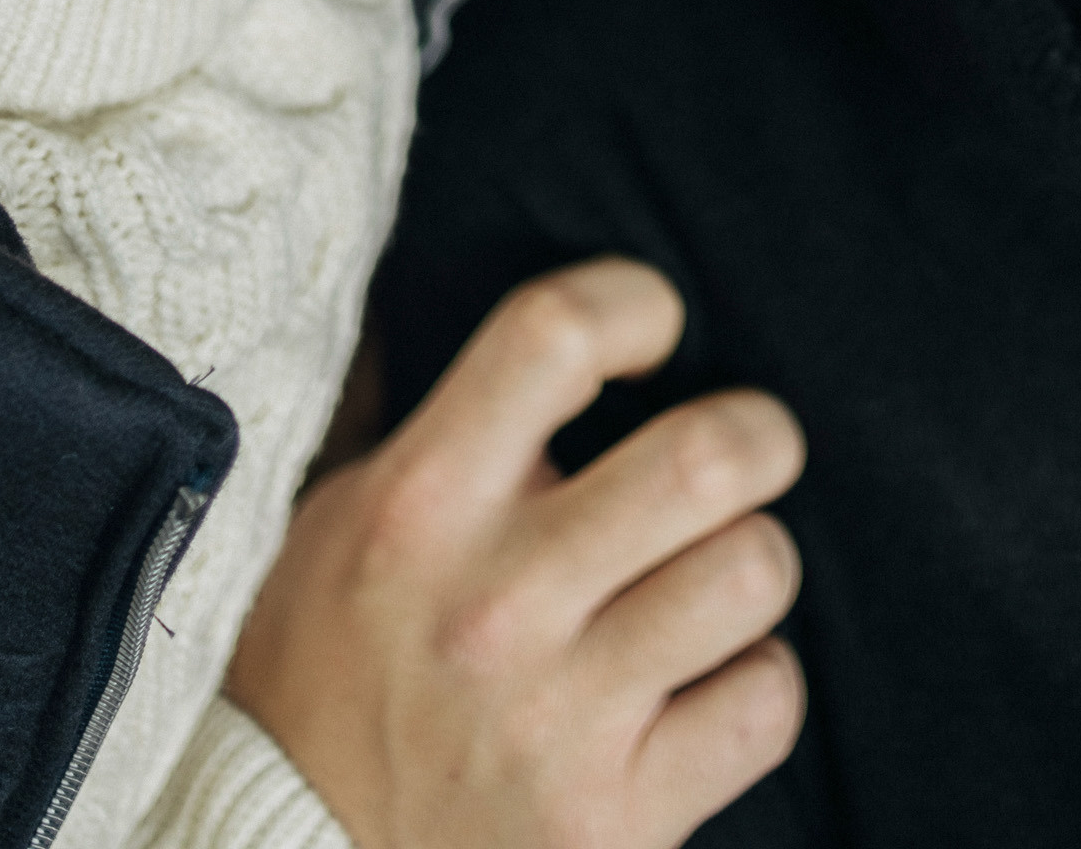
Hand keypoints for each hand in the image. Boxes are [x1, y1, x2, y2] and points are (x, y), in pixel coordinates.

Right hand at [227, 257, 805, 848]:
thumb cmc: (316, 681)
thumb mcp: (327, 525)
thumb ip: (408, 413)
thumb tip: (456, 285)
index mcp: (417, 508)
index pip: (556, 333)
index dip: (636, 303)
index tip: (656, 333)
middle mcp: (493, 605)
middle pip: (707, 454)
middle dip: (757, 434)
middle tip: (746, 448)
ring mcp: (558, 720)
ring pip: (755, 571)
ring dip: (752, 564)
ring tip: (712, 576)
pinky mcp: (612, 824)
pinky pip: (764, 703)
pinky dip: (756, 685)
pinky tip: (706, 686)